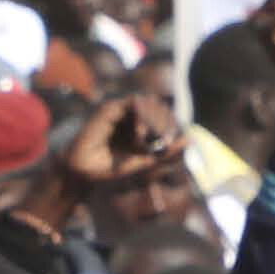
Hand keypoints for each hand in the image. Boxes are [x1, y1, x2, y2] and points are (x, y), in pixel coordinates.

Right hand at [63, 95, 186, 188]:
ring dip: (155, 120)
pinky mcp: (111, 108)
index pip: (166, 118)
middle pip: (161, 108)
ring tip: (149, 140)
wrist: (84, 171)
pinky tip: (140, 134)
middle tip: (164, 142)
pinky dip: (142, 116)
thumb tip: (190, 140)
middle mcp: (133, 117)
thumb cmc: (112, 167)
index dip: (173, 127)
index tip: (172, 144)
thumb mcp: (145, 161)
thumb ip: (166, 151)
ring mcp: (122, 110)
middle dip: (167, 124)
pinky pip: (134, 102)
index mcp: (142, 128)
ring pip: (150, 103)